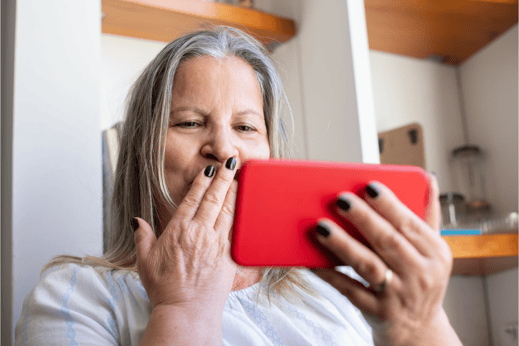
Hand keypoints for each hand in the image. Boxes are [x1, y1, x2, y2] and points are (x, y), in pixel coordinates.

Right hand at [133, 158, 237, 316]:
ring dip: (234, 191)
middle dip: (223, 177)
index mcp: (179, 230)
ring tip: (240, 177)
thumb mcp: (145, 261)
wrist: (186, 311)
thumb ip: (143, 237)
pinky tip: (244, 205)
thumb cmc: (165, 288)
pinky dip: (240, 214)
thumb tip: (137, 221)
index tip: (208, 170)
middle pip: (214, 198)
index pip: (192, 199)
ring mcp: (216, 243)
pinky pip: (235, 229)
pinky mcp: (228, 254)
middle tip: (231, 162)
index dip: (202, 182)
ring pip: (228, 210)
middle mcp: (199, 232)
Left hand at [312, 174, 460, 345]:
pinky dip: (330, 275)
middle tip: (340, 199)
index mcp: (435, 253)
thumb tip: (429, 177)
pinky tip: (312, 260)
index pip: (409, 224)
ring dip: (343, 244)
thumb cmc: (419, 279)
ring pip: (368, 265)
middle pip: (387, 241)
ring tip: (321, 226)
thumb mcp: (432, 251)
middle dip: (363, 218)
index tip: (369, 186)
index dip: (389, 204)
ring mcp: (398, 295)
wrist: (418, 330)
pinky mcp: (377, 312)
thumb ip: (428, 215)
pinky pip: (349, 290)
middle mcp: (420, 275)